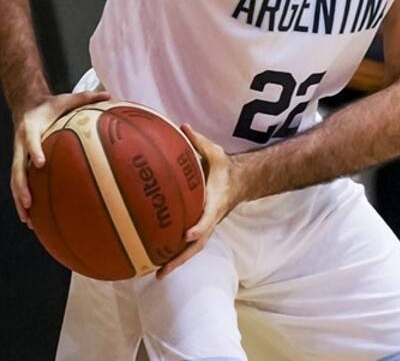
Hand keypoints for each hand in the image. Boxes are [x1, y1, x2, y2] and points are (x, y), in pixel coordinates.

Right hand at [12, 89, 110, 227]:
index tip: (40, 163)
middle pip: (17, 168)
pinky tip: (32, 218)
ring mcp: (18, 155)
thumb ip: (86, 97)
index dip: (34, 150)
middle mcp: (21, 143)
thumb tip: (110, 94)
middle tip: (29, 202)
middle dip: (22, 186)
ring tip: (28, 220)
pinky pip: (20, 183)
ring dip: (20, 200)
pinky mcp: (20, 162)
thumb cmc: (51, 105)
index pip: (30, 140)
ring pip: (15, 180)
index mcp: (31, 127)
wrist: (26, 105)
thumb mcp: (67, 98)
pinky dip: (23, 200)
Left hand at [156, 124, 240, 279]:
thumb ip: (198, 142)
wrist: (242, 181)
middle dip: (181, 258)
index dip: (198, 227)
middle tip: (163, 270)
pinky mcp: (202, 227)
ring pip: (193, 249)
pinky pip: (189, 245)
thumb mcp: (215, 152)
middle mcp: (211, 219)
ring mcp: (207, 225)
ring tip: (157, 274)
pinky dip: (176, 254)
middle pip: (198, 244)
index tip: (187, 234)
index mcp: (215, 202)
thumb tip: (182, 126)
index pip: (207, 218)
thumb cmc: (225, 167)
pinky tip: (158, 261)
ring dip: (177, 262)